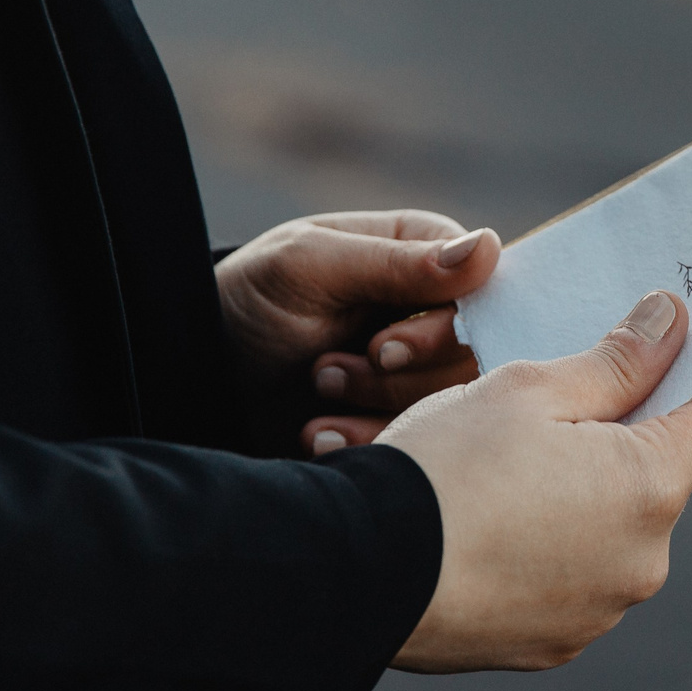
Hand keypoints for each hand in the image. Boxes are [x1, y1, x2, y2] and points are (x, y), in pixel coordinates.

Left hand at [214, 211, 502, 453]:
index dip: (443, 327)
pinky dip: (368, 442)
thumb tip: (489, 248)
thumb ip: (397, 263)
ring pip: (450, 403)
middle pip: (471, 355)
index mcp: (425, 251)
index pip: (483, 291)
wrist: (202, 370)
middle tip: (329, 371)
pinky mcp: (400, 414)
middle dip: (398, 375)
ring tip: (318, 389)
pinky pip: (419, 439)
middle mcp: (432, 307)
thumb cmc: (253, 298)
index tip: (384, 347)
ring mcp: (420, 365)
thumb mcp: (312, 268)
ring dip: (377, 407)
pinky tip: (320, 435)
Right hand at [382, 290, 691, 671]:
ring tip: (497, 477)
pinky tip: (484, 531)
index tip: (659, 346)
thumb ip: (615, 359)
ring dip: (577, 497)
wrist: (355, 574)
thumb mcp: (528, 388)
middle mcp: (646, 559)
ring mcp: (601, 611)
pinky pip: (570, 580)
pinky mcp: (555, 645)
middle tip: (542, 413)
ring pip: (611, 528)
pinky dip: (543, 552)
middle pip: (660, 472)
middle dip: (617, 436)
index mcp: (652, 486)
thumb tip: (674, 322)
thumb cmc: (444, 468)